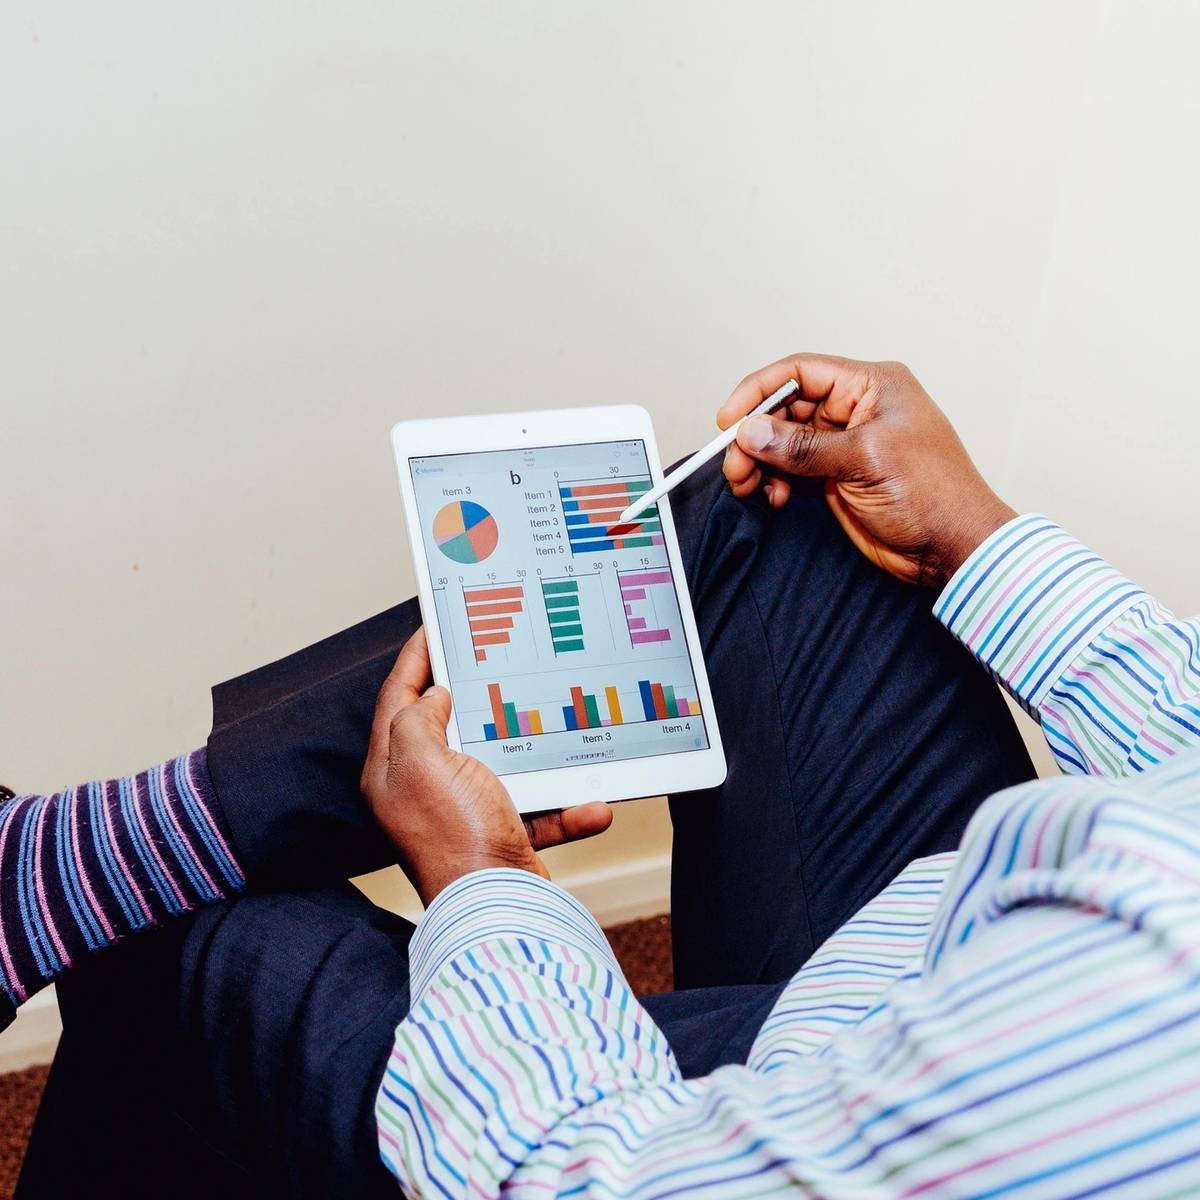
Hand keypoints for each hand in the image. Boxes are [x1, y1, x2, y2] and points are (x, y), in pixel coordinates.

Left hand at [360, 628, 612, 905]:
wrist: (496, 910)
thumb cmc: (454, 836)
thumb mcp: (422, 762)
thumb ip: (418, 719)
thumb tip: (435, 697)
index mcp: (393, 770)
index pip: (397, 698)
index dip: (415, 659)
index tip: (433, 626)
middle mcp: (423, 789)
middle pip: (446, 725)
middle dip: (474, 692)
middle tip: (494, 656)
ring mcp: (463, 812)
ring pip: (500, 762)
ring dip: (534, 751)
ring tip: (552, 718)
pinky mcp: (501, 834)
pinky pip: (538, 808)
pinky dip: (566, 807)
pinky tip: (591, 803)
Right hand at [719, 354, 1015, 587]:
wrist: (953, 548)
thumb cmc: (934, 495)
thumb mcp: (863, 460)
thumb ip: (803, 447)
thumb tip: (752, 432)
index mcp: (871, 386)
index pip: (801, 372)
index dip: (760, 392)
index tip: (729, 420)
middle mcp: (856, 409)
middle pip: (786, 408)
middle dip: (755, 436)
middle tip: (736, 464)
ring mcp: (845, 444)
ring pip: (784, 442)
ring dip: (760, 462)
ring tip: (748, 484)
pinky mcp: (837, 476)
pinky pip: (792, 470)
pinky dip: (775, 481)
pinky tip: (774, 497)